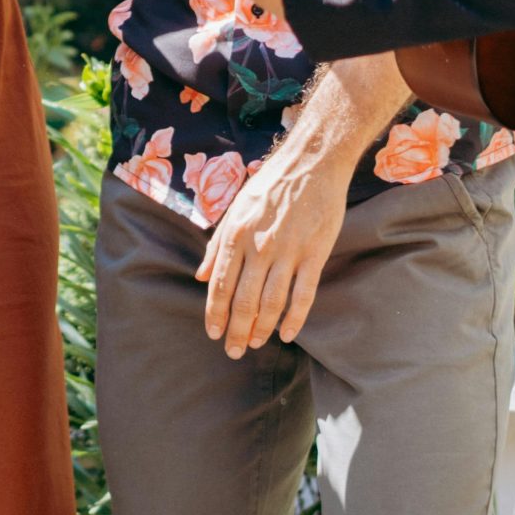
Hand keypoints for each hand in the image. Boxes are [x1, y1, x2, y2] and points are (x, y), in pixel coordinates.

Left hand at [197, 146, 347, 356]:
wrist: (311, 164)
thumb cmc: (269, 186)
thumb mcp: (234, 210)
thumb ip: (217, 245)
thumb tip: (199, 277)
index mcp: (235, 235)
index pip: (220, 284)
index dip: (215, 313)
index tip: (213, 333)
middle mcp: (259, 247)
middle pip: (244, 300)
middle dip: (237, 330)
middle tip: (234, 351)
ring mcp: (288, 251)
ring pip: (272, 302)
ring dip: (262, 329)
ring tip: (256, 344)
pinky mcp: (315, 254)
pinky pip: (303, 295)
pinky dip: (294, 318)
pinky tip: (287, 333)